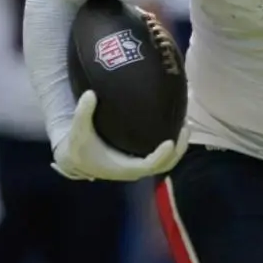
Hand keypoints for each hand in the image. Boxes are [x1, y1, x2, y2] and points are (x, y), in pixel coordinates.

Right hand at [52, 91, 188, 180]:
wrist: (77, 160)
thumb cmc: (80, 148)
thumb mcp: (78, 131)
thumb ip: (83, 114)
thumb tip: (90, 94)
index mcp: (125, 168)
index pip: (150, 165)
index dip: (162, 155)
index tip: (171, 142)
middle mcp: (136, 169)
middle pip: (166, 164)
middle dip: (178, 149)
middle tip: (185, 127)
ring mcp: (140, 164)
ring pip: (167, 160)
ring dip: (178, 146)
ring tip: (185, 124)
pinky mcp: (140, 158)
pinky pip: (162, 155)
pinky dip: (172, 144)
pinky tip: (175, 124)